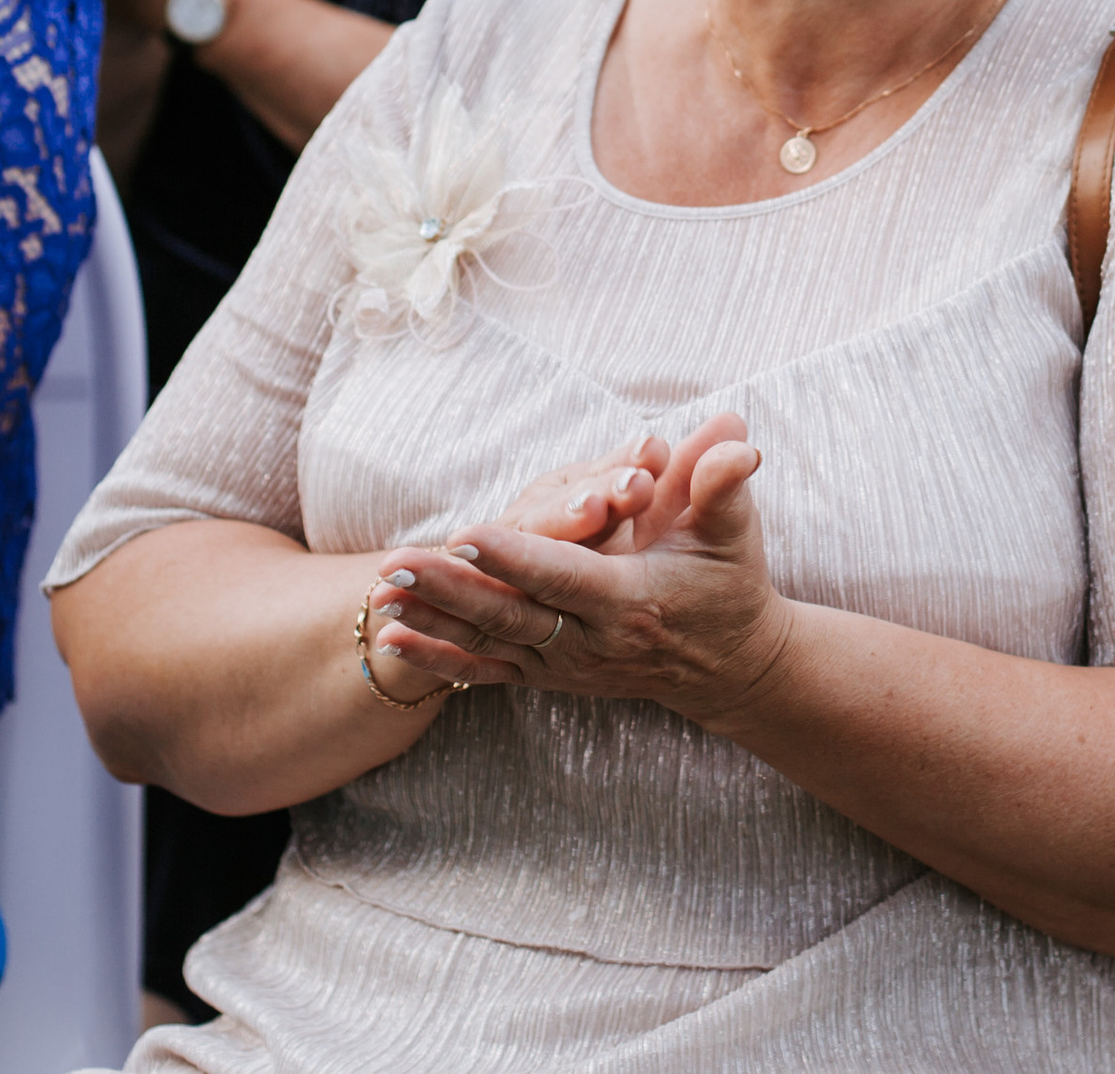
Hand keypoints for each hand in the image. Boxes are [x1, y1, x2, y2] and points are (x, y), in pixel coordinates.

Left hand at [365, 413, 789, 726]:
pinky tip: (391, 638)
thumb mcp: (736, 530)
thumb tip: (735, 437)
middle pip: (509, 614)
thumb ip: (724, 483)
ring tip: (378, 594)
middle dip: (449, 587)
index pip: (563, 576)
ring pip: (487, 644)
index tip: (466, 531)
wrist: (730, 666)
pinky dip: (438, 657)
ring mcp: (566, 666)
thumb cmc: (730, 582)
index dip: (514, 555)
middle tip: (395, 560)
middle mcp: (592, 642)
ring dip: (431, 619)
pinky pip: (486, 670)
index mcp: (631, 600)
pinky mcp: (550, 676)